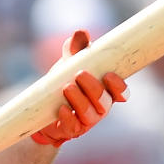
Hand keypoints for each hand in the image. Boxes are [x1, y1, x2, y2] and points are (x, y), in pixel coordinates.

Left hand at [31, 30, 128, 146]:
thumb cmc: (64, 81)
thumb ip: (76, 49)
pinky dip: (67, 117)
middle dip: (93, 88)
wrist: (43, 108)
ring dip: (79, 100)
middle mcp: (100, 107)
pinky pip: (73, 127)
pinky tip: (61, 108)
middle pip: (104, 101)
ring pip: (89, 114)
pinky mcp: (71, 130)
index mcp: (106, 91)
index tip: (108, 75)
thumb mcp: (69, 64)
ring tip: (67, 87)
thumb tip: (81, 33)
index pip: (121, 92)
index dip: (119, 86)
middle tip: (79, 73)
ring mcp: (87, 121)